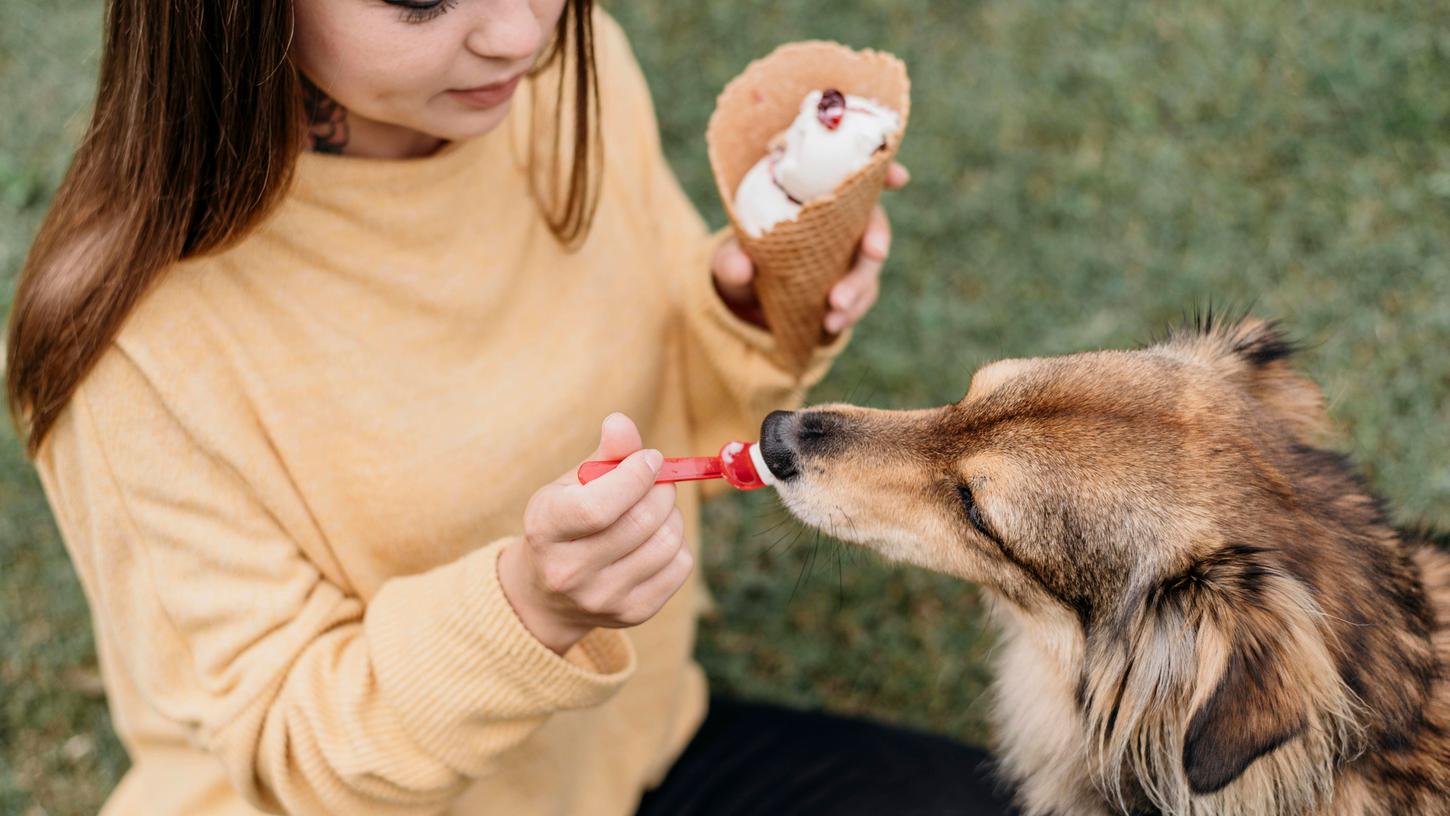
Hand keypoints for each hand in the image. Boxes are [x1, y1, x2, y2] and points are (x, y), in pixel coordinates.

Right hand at [497, 413, 691, 654]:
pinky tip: (655, 538)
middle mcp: (568, 572)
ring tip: (654, 509)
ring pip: (667, 542)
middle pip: (640, 522)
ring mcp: (602, 599)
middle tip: (656, 481)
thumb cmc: (566, 522)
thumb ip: (604, 454)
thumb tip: (622, 422)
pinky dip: (678, 543)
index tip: (650, 459)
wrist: (547, 594)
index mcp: (544, 529)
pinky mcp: (632, 614)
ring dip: (671, 515)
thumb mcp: (572, 484)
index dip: (635, 476)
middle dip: (660, 489)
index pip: (598, 507)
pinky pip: (681, 566)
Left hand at [711, 161, 910, 334]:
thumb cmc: (741, 258)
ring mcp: (848, 254)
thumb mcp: (728, 257)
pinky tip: (831, 326)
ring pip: (870, 263)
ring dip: (860, 285)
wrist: (747, 296)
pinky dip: (850, 311)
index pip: (852, 175)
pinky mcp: (850, 285)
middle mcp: (839, 221)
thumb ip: (731, 260)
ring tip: (835, 308)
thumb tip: (742, 268)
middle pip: (872, 220)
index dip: (881, 171)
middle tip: (875, 252)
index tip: (899, 178)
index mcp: (813, 196)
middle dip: (878, 236)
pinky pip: (861, 296)